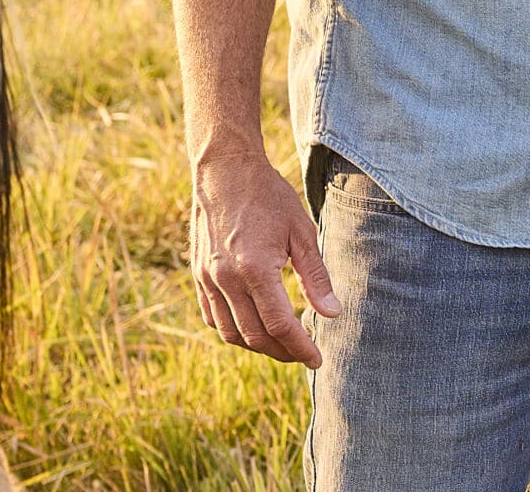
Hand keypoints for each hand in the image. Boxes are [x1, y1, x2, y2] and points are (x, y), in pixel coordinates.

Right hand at [191, 151, 340, 365]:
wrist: (224, 171)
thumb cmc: (269, 197)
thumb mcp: (302, 232)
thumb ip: (316, 277)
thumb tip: (332, 314)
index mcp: (255, 269)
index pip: (280, 325)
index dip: (300, 348)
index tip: (317, 359)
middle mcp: (226, 280)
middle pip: (254, 336)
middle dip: (281, 352)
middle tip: (304, 354)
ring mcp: (207, 279)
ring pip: (230, 333)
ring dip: (257, 346)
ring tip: (282, 345)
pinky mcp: (198, 276)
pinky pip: (212, 317)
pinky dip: (233, 331)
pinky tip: (253, 328)